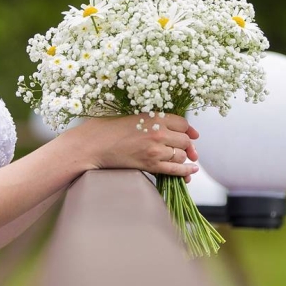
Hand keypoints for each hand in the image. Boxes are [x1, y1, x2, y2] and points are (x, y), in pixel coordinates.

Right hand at [74, 112, 199, 181]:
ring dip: (183, 157)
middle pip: (185, 140)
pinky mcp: (150, 165)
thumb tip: (171, 123)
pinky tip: (191, 171)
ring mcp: (155, 150)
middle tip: (187, 148)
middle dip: (187, 145)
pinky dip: (186, 171)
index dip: (189, 129)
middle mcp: (158, 133)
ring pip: (181, 155)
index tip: (192, 134)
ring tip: (182, 158)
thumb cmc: (107, 127)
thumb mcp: (131, 113)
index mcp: (154, 116)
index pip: (183, 123)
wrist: (93, 145)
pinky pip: (175, 170)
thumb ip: (152, 116)